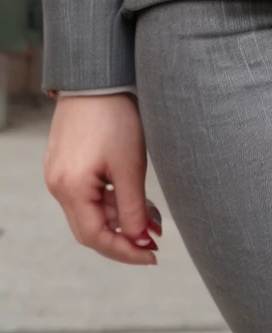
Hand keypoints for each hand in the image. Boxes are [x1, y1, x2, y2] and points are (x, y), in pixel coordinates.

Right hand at [43, 94, 161, 264]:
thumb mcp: (130, 166)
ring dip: (119, 217)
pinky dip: (110, 199)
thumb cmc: (115, 117)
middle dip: (123, 236)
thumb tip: (140, 240)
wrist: (96, 78)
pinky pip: (86, 193)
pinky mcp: (64, 162)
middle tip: (154, 239)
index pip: (96, 237)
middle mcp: (57, 186)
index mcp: (70, 189)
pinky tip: (132, 195)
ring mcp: (58, 173)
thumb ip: (133, 208)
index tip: (151, 255)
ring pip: (90, 210)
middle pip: (90, 227)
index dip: (124, 251)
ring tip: (151, 215)